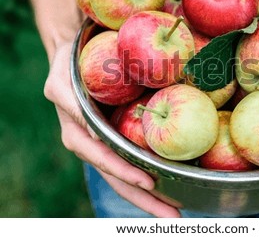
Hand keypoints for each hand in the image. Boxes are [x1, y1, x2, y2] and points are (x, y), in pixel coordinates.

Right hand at [44, 41, 180, 216]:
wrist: (75, 58)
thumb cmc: (69, 64)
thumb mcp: (62, 79)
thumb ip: (70, 102)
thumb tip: (89, 130)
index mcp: (78, 135)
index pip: (104, 160)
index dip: (125, 172)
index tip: (149, 183)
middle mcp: (93, 146)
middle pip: (120, 179)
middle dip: (146, 200)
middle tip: (173, 218)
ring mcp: (106, 145)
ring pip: (128, 177)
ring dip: (152, 196)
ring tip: (176, 211)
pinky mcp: (117, 139)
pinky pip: (134, 161)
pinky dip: (151, 175)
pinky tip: (172, 185)